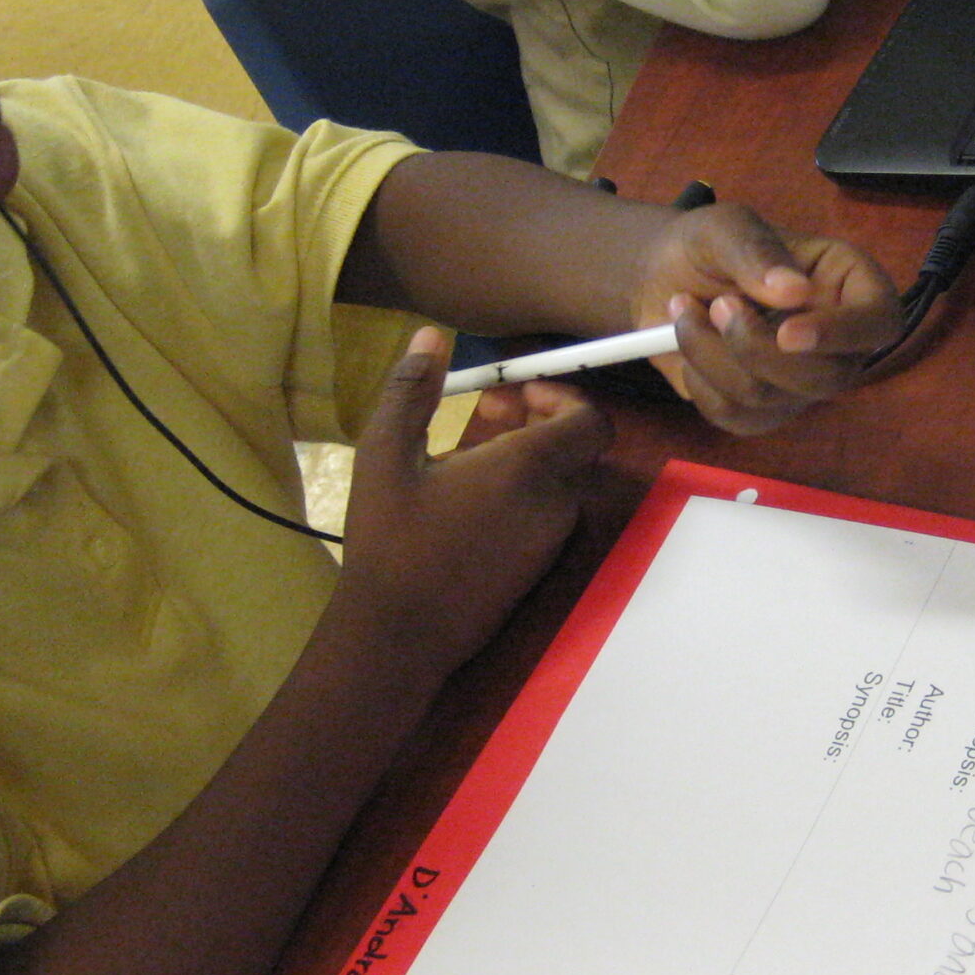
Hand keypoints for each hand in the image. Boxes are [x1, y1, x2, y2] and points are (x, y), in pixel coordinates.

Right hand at [336, 328, 609, 670]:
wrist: (396, 637)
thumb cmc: (389, 541)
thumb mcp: (384, 455)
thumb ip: (410, 390)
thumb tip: (431, 337)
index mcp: (527, 470)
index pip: (590, 419)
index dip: (563, 395)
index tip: (515, 392)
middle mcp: (554, 506)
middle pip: (572, 446)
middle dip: (534, 418)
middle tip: (484, 410)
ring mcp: (551, 543)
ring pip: (556, 481)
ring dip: (522, 456)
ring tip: (461, 455)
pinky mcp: (539, 571)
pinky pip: (544, 515)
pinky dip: (519, 494)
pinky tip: (464, 502)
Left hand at [627, 205, 901, 436]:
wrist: (663, 278)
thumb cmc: (708, 245)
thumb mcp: (725, 226)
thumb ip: (756, 250)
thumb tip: (795, 291)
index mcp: (848, 285)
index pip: (880, 321)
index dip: (844, 334)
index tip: (788, 332)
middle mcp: (836, 342)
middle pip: (826, 378)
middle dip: (756, 348)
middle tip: (717, 304)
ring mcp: (801, 383)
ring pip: (770, 399)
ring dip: (711, 355)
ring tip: (687, 310)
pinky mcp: (763, 412)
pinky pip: (735, 417)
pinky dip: (698, 381)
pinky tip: (690, 344)